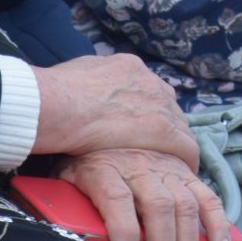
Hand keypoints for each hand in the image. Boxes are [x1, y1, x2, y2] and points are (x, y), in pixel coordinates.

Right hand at [32, 55, 198, 169]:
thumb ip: (91, 79)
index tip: (143, 125)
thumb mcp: (76, 73)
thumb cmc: (56, 93)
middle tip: (157, 147)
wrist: (58, 104)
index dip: (147, 111)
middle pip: (167, 107)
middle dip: (164, 126)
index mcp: (128, 67)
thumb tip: (87, 86)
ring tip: (171, 164)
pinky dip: (185, 159)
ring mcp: (158, 104)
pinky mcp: (162, 130)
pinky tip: (182, 172)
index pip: (148, 90)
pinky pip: (186, 146)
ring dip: (175, 144)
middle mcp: (148, 81)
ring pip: (179, 126)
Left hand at [59, 148, 234, 240]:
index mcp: (104, 167)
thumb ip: (66, 201)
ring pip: (183, 204)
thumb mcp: (66, 177)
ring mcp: (166, 168)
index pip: (116, 198)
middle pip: (157, 205)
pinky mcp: (185, 172)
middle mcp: (139, 166)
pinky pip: (207, 197)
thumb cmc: (82, 160)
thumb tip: (68, 232)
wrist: (104, 119)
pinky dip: (218, 223)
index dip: (124, 228)